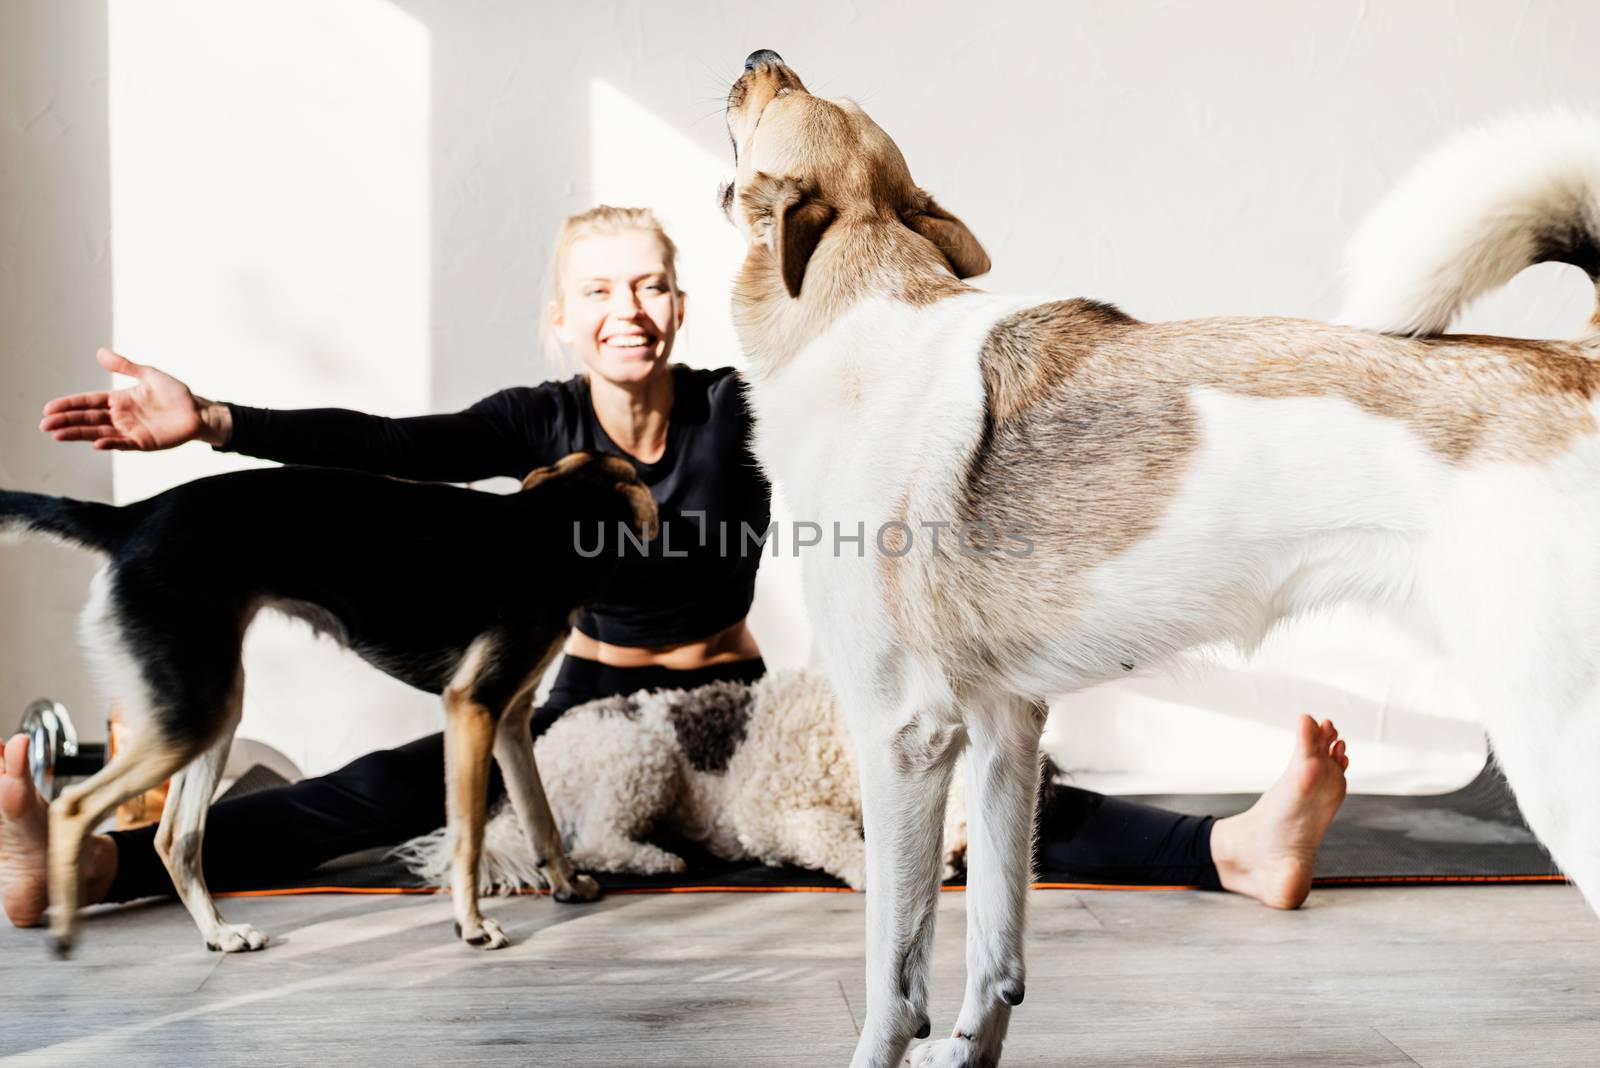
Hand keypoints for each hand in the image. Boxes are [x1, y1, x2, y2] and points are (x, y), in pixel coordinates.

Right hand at [39, 348, 229, 449]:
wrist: (198, 411)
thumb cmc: (175, 394)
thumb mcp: (149, 375)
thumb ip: (125, 366)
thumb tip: (99, 353)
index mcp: (119, 400)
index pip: (88, 402)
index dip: (69, 405)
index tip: (49, 408)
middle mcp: (120, 416)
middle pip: (87, 419)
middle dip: (66, 421)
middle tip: (45, 424)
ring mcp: (130, 431)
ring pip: (98, 432)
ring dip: (78, 434)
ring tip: (57, 435)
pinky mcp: (143, 442)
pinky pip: (122, 444)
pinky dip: (109, 443)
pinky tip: (95, 443)